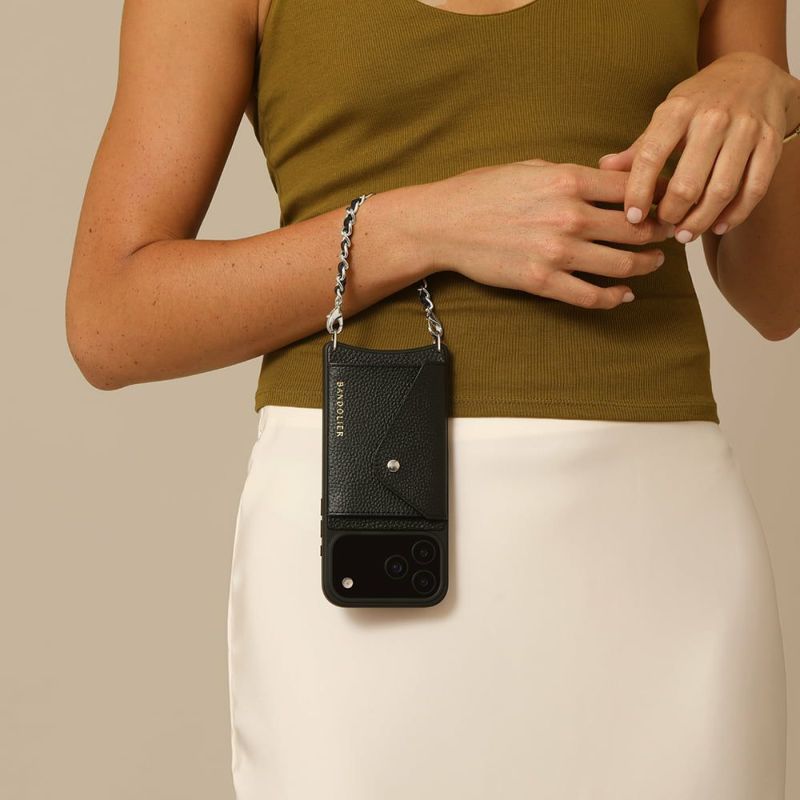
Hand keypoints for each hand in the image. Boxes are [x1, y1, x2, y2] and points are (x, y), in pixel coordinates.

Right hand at [421, 159, 673, 308]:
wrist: (445, 224)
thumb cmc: (483, 191)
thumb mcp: (531, 168)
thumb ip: (573, 175)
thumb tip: (608, 179)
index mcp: (569, 180)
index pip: (633, 187)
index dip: (657, 194)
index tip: (667, 201)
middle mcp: (569, 215)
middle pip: (636, 227)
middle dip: (659, 231)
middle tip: (669, 233)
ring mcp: (557, 252)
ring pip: (622, 264)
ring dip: (645, 264)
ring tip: (653, 262)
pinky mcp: (542, 281)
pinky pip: (591, 296)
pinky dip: (614, 298)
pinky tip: (623, 295)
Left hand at [597, 51, 797, 241]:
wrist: (755, 72)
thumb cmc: (701, 101)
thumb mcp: (667, 115)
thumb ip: (639, 147)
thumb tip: (604, 168)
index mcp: (678, 110)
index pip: (650, 157)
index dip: (638, 193)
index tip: (633, 218)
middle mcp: (713, 118)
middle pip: (688, 183)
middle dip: (672, 213)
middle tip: (664, 227)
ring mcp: (745, 129)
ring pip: (722, 190)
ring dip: (701, 220)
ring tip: (686, 234)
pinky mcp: (770, 141)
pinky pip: (754, 188)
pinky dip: (735, 214)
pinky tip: (718, 226)